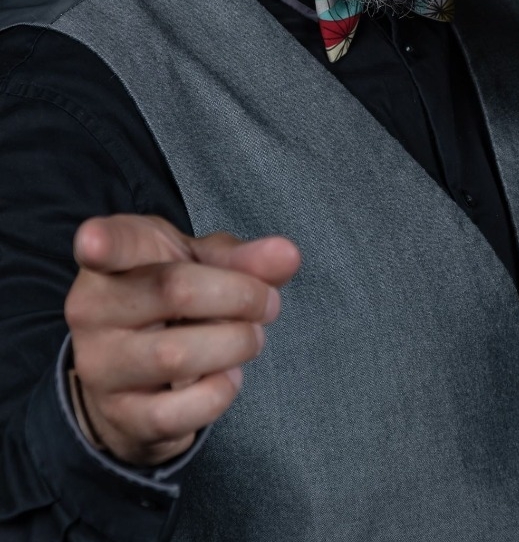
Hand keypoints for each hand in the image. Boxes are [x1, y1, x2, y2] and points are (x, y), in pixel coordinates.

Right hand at [65, 214, 300, 465]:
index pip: (106, 245)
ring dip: (235, 344)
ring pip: (177, 355)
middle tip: (268, 302)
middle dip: (241, 295)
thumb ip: (243, 257)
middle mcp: (92, 309)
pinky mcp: (121, 415)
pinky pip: (179, 411)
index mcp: (112, 258)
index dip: (100, 243)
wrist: (136, 373)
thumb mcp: (202, 264)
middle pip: (174, 291)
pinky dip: (220, 392)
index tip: (94, 241)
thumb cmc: (171, 297)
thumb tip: (288, 255)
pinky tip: (227, 376)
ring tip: (249, 337)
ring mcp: (100, 365)